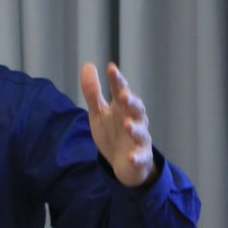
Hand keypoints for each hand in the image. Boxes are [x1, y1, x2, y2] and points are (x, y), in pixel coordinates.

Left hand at [79, 62, 154, 187]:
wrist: (122, 162)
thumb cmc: (112, 132)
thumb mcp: (98, 112)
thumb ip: (93, 92)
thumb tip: (87, 65)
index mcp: (122, 107)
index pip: (121, 90)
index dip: (117, 80)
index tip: (111, 68)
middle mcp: (135, 120)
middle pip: (137, 108)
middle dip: (131, 102)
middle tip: (123, 96)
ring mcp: (139, 139)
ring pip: (141, 132)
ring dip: (134, 128)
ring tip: (127, 125)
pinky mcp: (141, 157)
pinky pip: (140, 157)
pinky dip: (136, 157)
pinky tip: (130, 156)